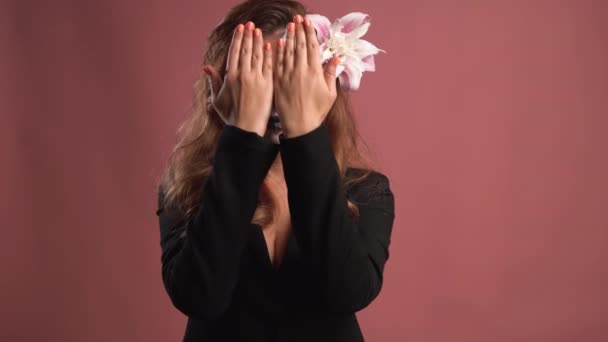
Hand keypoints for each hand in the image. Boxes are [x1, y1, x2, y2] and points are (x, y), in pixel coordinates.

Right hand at [203, 22, 273, 136]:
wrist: (247, 128)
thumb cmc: (232, 116)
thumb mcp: (218, 99)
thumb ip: (213, 82)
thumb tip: (206, 68)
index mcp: (230, 77)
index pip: (234, 52)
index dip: (238, 39)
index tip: (240, 29)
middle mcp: (243, 75)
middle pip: (246, 50)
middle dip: (248, 36)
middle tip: (251, 24)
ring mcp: (256, 79)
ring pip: (257, 55)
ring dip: (258, 41)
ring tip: (259, 31)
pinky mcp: (268, 85)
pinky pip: (268, 66)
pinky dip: (269, 55)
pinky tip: (270, 45)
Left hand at [273, 14, 340, 137]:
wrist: (300, 127)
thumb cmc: (317, 112)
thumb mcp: (330, 94)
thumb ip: (332, 74)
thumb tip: (336, 58)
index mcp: (314, 73)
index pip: (312, 48)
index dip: (310, 33)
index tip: (308, 23)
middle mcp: (300, 71)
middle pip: (299, 46)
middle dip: (299, 30)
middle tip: (297, 18)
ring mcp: (287, 76)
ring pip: (287, 52)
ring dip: (288, 37)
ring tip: (289, 26)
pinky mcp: (278, 82)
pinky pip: (277, 63)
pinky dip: (278, 52)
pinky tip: (278, 42)